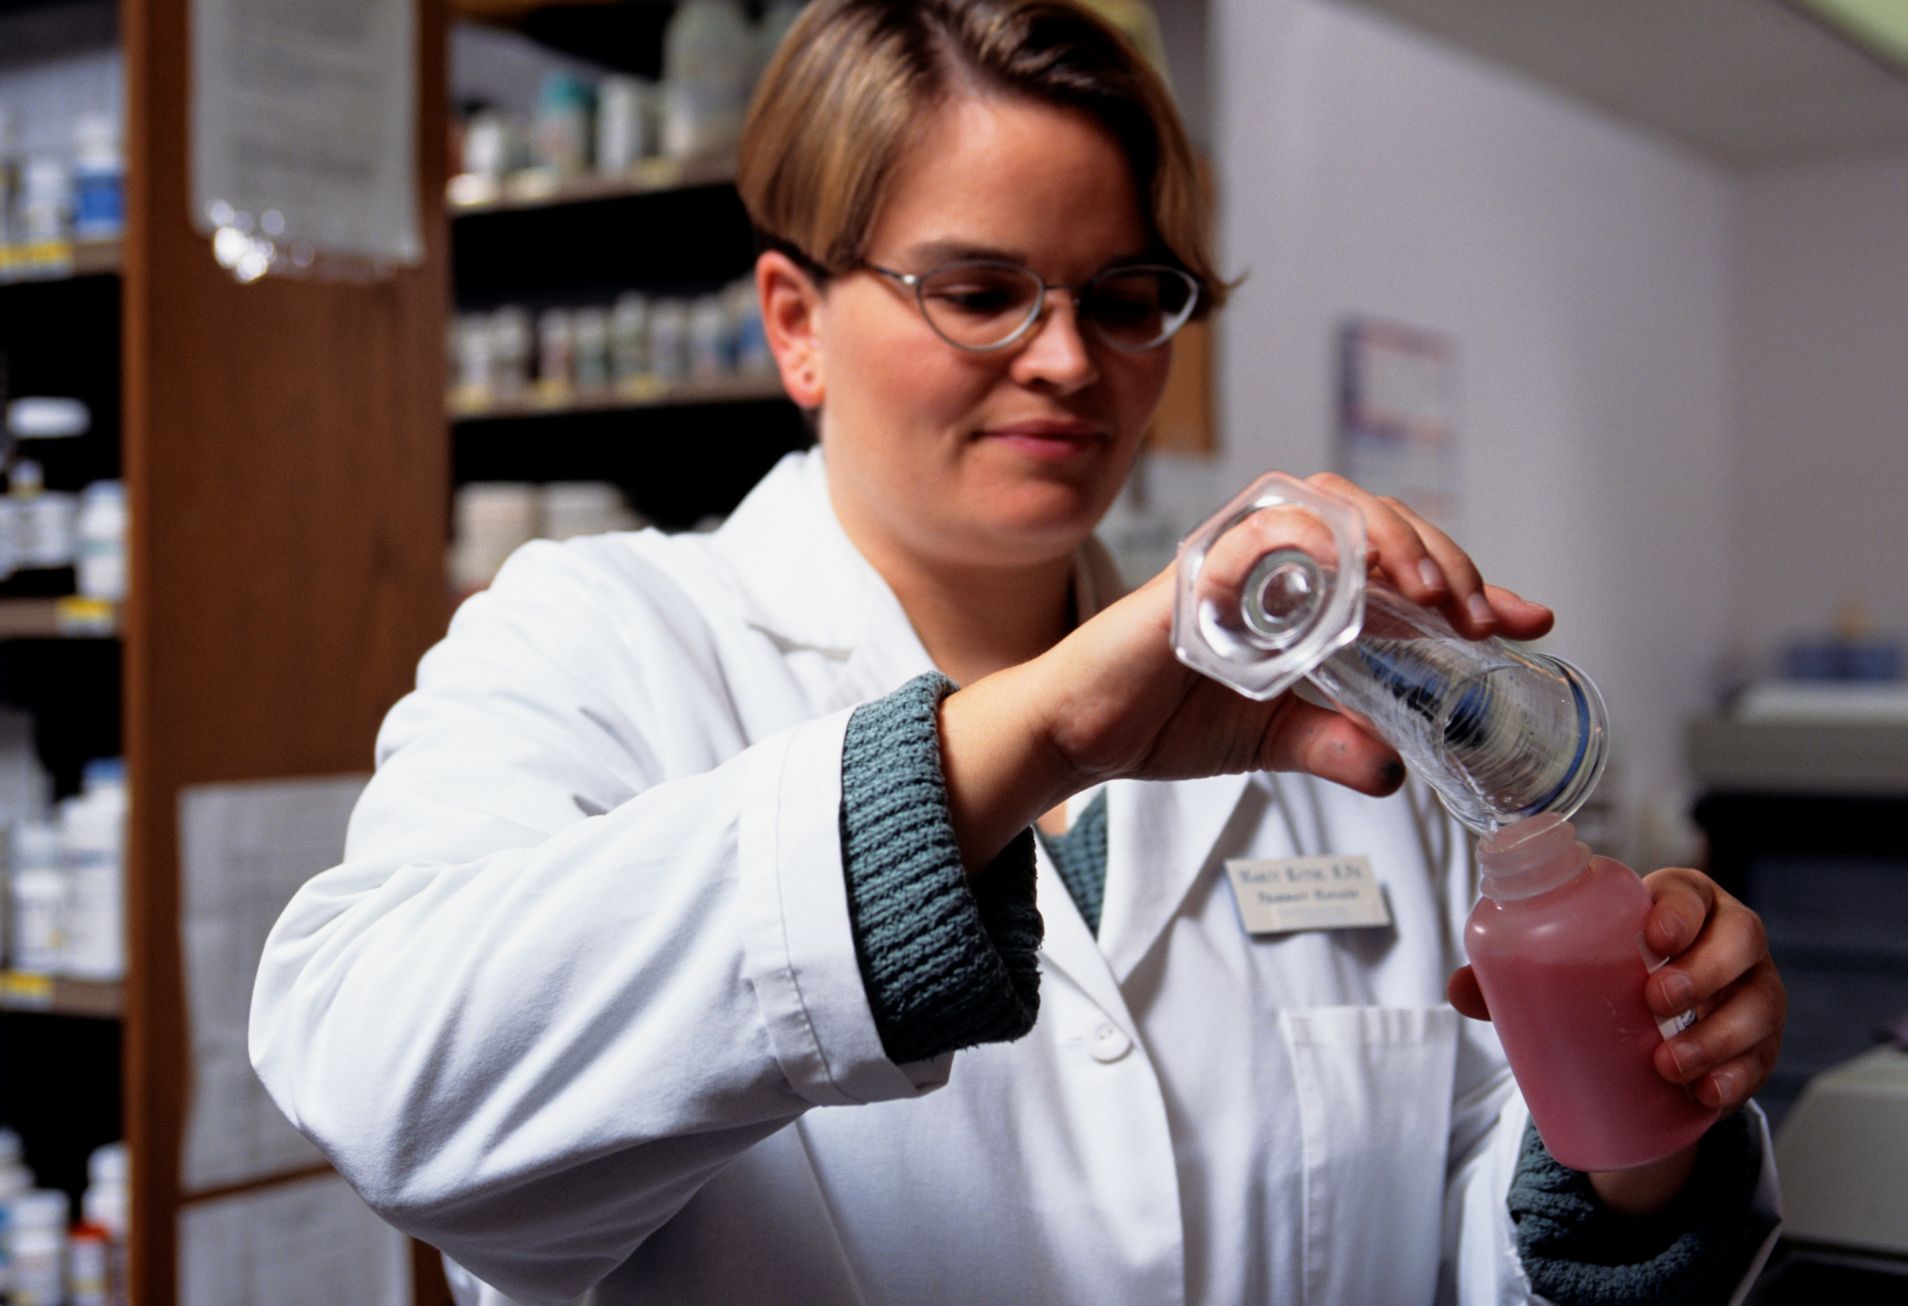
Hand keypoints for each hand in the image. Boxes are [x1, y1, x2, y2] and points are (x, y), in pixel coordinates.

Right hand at [938, 473, 1551, 866]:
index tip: (1527, 619)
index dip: (1470, 581)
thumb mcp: (1274, 741)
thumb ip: (1337, 745)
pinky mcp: (1199, 570)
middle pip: (1378, 519)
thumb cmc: (1162, 720)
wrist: (1080, 735)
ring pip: (1331, 505)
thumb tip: (1397, 775)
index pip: (1398, 563)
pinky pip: (1263, 530)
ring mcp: (1237, 557)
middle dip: (1442, 558)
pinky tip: (1355, 578)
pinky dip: (1316, 542)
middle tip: (1478, 617)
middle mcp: (1275, 561)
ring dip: (1393, 540)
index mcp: (1302, 592)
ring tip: (1431, 596)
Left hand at [1448, 868, 1785, 1211]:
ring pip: (1760, 1002)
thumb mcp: (1565, 970)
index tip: (1652, 937)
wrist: (1646, 1035)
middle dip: (1704, 971)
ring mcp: (1752, 990)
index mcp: (1678, 905)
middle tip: (1656, 1002)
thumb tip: (1459, 989)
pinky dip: (1738, 1079)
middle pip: (1742, 938)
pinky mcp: (1761, 1043)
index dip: (1680, 909)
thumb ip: (1510, 974)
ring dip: (1718, 1035)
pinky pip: (1764, 1059)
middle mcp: (1727, 940)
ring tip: (1669, 1064)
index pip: (1691, 891)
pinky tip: (1706, 1095)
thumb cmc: (1604, 978)